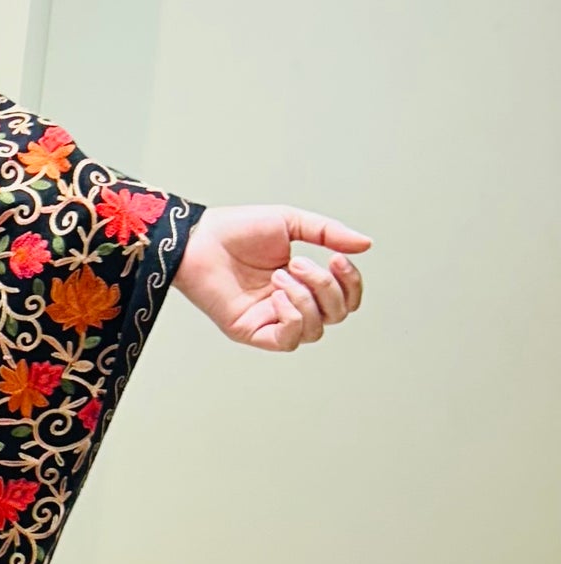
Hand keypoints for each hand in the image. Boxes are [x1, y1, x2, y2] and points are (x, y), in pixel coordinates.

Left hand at [171, 206, 369, 351]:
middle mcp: (288, 304)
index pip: (344, 299)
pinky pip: (289, 340)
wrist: (198, 237)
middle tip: (298, 263)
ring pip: (316, 330)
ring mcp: (270, 320)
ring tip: (281, 274)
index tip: (339, 259)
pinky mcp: (251, 332)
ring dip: (306, 298)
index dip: (351, 284)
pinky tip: (277, 293)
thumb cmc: (235, 230)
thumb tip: (365, 244)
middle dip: (327, 288)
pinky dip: (293, 316)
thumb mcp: (290, 223)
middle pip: (336, 316)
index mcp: (301, 282)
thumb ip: (328, 233)